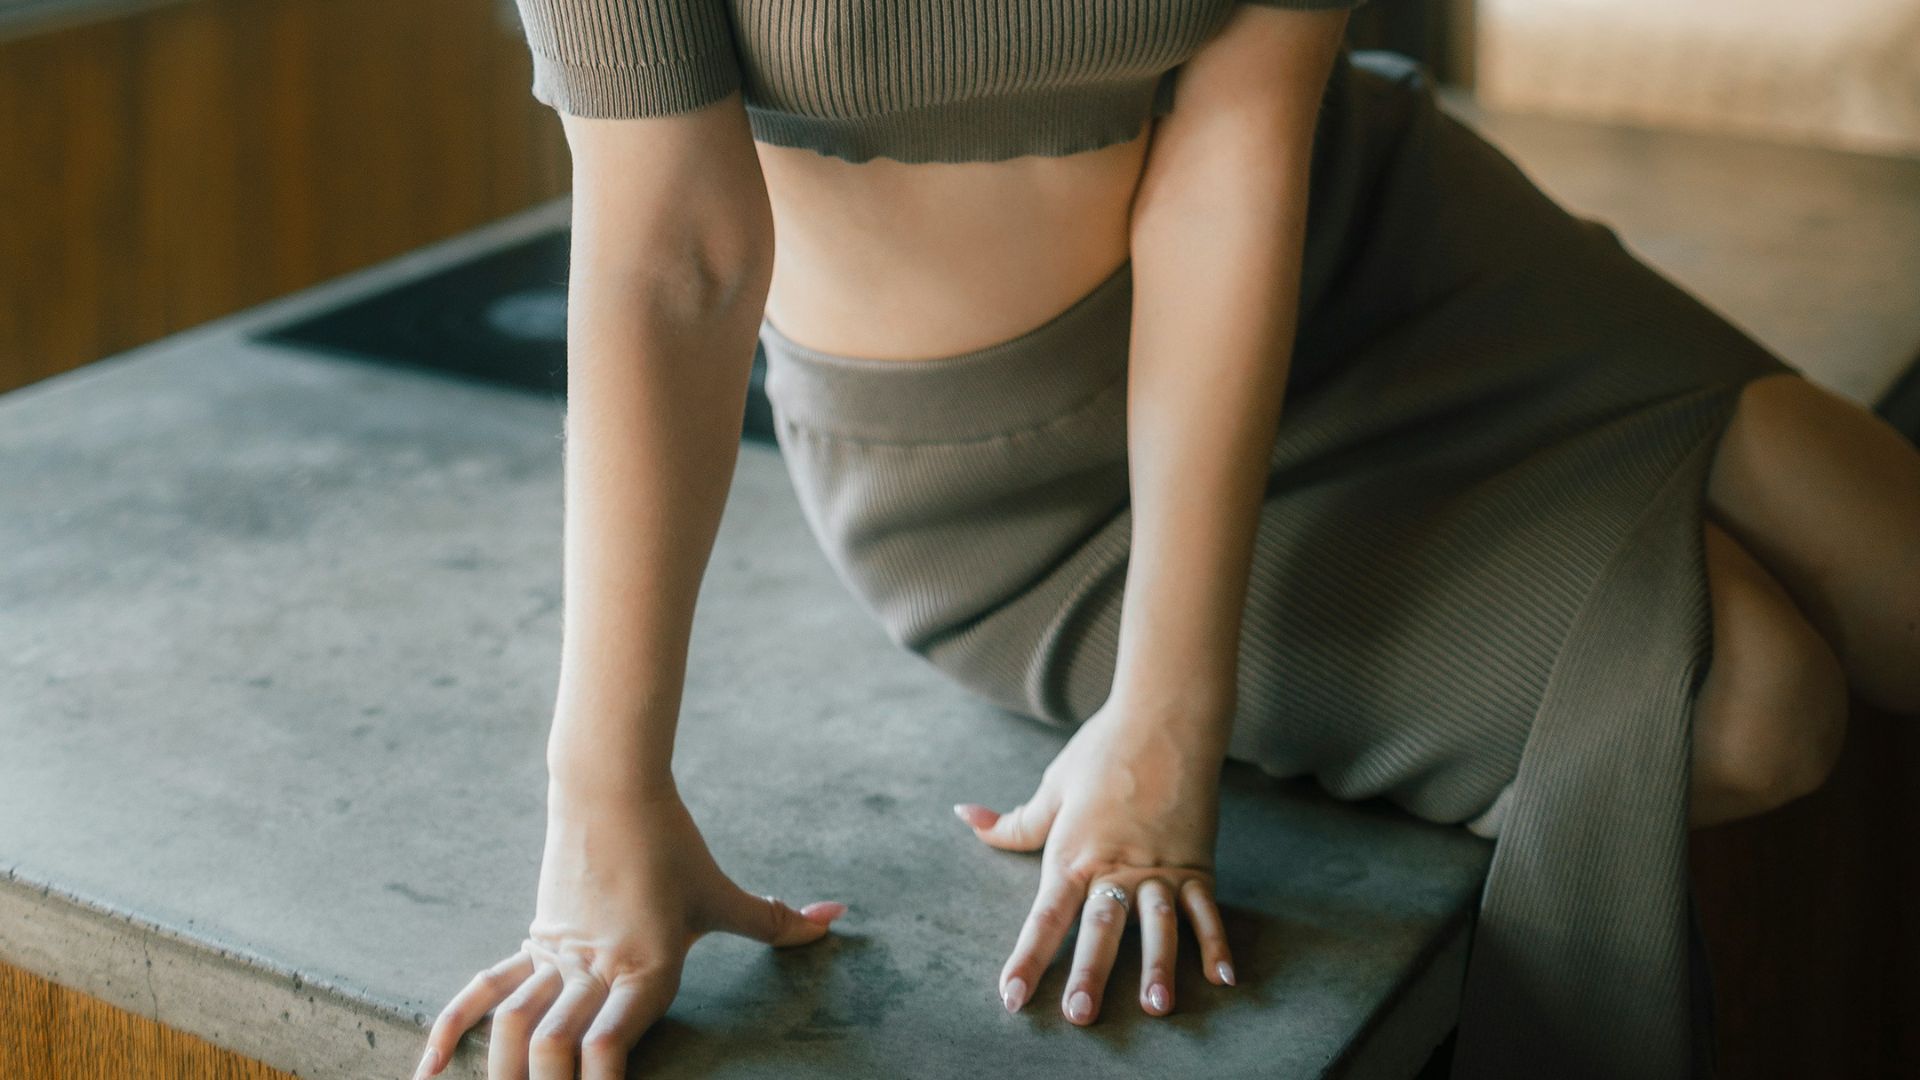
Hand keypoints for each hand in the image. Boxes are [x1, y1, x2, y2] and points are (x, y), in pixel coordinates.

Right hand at [412, 783, 846, 1078]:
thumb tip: (838, 917)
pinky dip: (451, 1031)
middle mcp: (593, 971)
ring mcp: (555, 959)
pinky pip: (482, 992)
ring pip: (515, 1031)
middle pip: (556, 1052)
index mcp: (644, 969)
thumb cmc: (672, 843)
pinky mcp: (530, 944)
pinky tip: (429, 1072)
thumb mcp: (720, 892)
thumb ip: (775, 921)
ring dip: (505, 1078)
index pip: (615, 1048)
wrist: (611, 787)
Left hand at [954, 693, 1234, 1024]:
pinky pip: (1206, 909)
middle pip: (1100, 928)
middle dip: (1090, 973)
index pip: (1045, 917)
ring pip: (1158, 926)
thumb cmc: (1102, 751)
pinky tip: (1224, 978)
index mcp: (1075, 853)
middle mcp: (1117, 866)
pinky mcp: (1197, 862)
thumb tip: (965, 817)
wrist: (1164, 717)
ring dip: (1160, 967)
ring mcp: (1161, 867)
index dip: (1026, 959)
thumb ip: (1014, 822)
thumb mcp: (1052, 788)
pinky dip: (1216, 943)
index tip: (1012, 997)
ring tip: (1159, 1007)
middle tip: (1081, 1014)